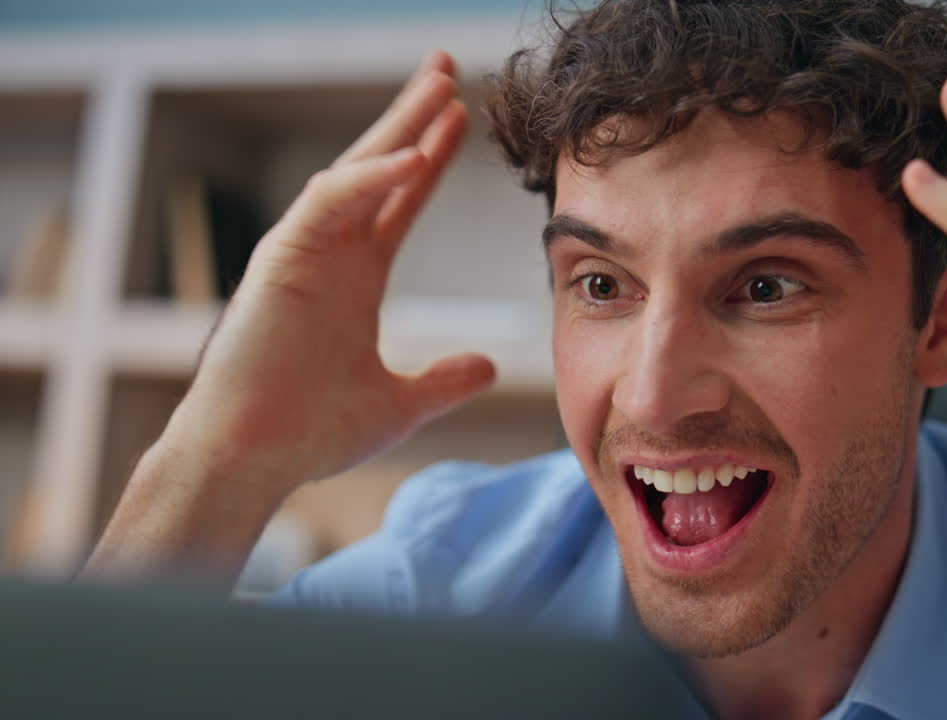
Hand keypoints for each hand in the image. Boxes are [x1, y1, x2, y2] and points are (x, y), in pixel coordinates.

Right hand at [169, 51, 494, 492]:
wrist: (253, 460)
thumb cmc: (310, 434)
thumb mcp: (400, 403)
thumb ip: (445, 381)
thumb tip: (490, 366)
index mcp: (354, 279)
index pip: (399, 204)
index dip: (429, 162)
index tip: (462, 122)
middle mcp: (329, 255)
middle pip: (378, 170)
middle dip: (414, 119)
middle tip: (449, 72)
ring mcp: (303, 253)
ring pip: (355, 172)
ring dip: (398, 129)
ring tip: (442, 88)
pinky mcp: (280, 260)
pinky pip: (328, 203)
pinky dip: (370, 178)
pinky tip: (413, 156)